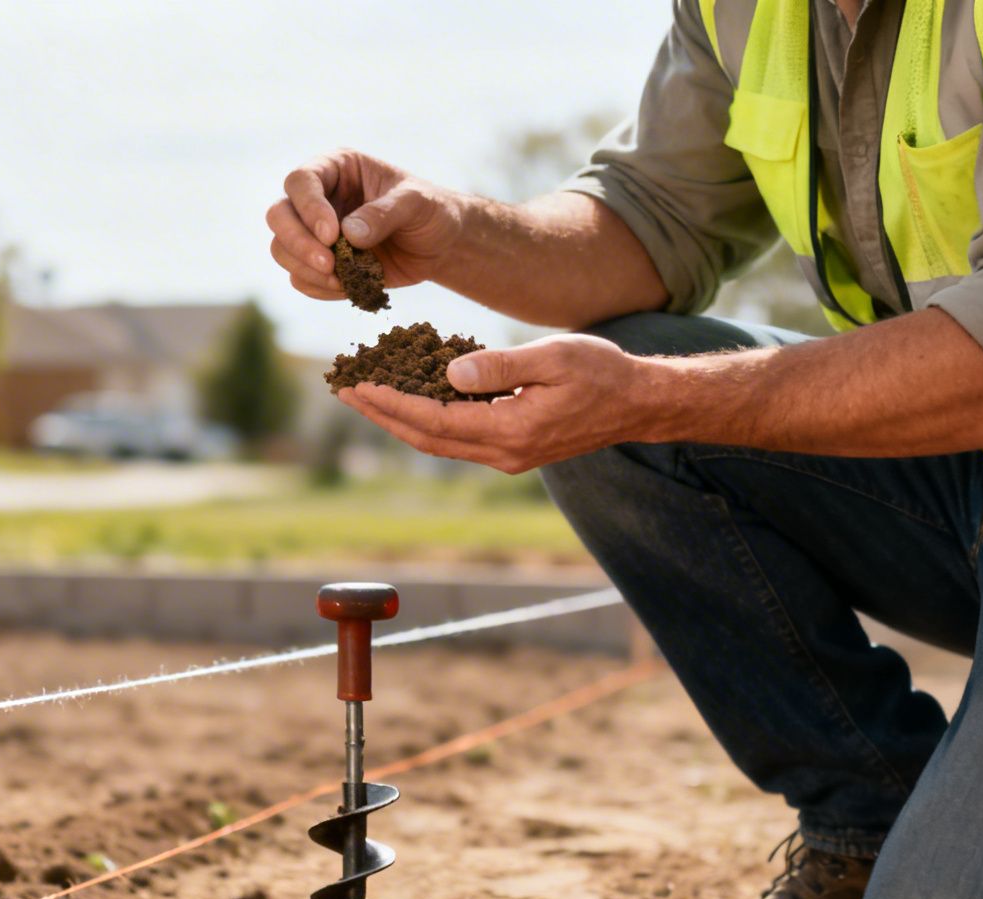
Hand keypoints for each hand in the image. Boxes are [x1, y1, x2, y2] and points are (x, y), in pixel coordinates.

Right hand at [266, 151, 464, 300]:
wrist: (440, 244)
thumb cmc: (430, 211)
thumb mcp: (417, 203)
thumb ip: (385, 213)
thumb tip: (349, 235)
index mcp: (337, 168)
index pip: (301, 181)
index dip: (309, 208)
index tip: (332, 235)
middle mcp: (318, 197)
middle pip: (279, 215)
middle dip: (298, 242)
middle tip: (329, 264)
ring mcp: (314, 231)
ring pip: (281, 249)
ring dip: (305, 269)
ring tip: (342, 280)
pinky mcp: (320, 262)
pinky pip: (300, 278)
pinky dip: (318, 287)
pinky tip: (346, 288)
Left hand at [337, 335, 663, 473]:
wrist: (639, 404)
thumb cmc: (602, 372)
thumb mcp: (554, 357)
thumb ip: (500, 366)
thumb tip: (449, 373)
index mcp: (510, 431)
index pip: (434, 421)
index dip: (391, 404)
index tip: (357, 385)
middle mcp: (503, 453)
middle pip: (425, 438)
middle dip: (382, 416)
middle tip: (343, 391)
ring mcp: (508, 455)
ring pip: (438, 442)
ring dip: (399, 420)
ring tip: (365, 396)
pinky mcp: (512, 448)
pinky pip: (457, 437)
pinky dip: (427, 420)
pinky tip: (411, 398)